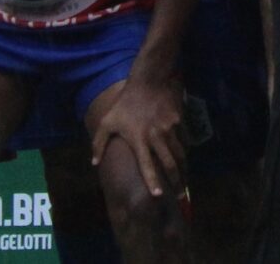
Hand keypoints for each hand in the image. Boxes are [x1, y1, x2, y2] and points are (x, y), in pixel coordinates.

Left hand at [91, 73, 186, 197]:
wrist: (149, 82)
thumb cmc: (125, 104)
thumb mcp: (107, 122)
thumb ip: (98, 144)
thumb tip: (94, 164)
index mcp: (139, 140)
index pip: (147, 165)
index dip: (153, 181)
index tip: (158, 196)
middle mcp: (156, 137)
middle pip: (170, 164)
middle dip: (176, 182)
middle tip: (180, 198)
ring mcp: (170, 130)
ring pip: (180, 155)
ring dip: (184, 171)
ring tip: (185, 184)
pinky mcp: (179, 123)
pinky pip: (184, 141)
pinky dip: (185, 153)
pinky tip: (186, 161)